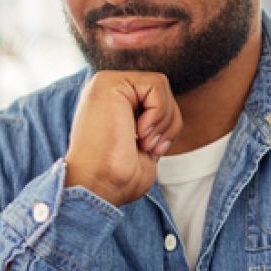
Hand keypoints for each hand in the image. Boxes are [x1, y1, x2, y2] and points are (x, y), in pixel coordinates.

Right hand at [64, 71, 182, 205]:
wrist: (98, 187)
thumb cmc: (119, 178)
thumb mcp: (145, 145)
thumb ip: (153, 123)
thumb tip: (171, 114)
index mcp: (112, 104)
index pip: (157, 100)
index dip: (166, 127)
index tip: (152, 151)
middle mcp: (106, 90)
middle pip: (161, 91)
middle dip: (168, 123)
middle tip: (149, 148)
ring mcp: (105, 84)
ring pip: (161, 85)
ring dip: (163, 121)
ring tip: (144, 142)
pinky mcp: (109, 83)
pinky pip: (157, 84)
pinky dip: (158, 112)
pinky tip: (140, 132)